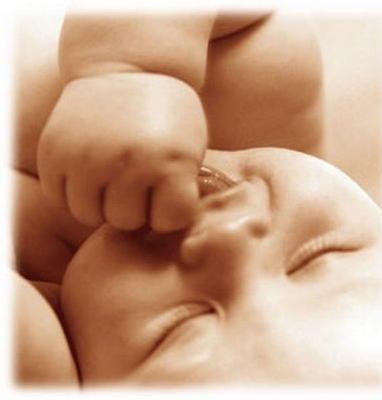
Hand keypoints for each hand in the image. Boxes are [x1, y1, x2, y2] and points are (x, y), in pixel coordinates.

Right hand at [37, 73, 206, 231]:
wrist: (128, 66)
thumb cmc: (168, 113)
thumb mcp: (193, 145)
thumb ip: (185, 187)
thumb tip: (167, 229)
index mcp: (168, 162)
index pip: (169, 222)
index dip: (171, 211)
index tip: (170, 192)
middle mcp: (124, 161)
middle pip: (127, 222)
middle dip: (138, 209)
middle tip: (141, 184)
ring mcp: (84, 156)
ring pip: (90, 215)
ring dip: (105, 205)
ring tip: (116, 181)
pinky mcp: (53, 152)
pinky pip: (61, 199)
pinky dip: (77, 194)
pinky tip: (93, 175)